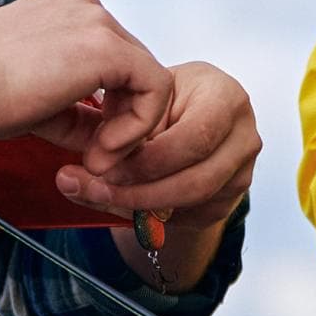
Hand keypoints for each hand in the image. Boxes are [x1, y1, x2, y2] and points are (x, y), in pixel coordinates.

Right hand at [0, 0, 170, 177]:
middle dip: (122, 120)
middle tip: (96, 157)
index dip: (109, 109)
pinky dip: (137, 125)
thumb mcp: (37, 99)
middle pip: (133, 70)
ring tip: (97, 157)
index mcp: (67, 13)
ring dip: (131, 127)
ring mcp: (99, 23)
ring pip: (149, 79)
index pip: (112, 63)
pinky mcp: (107, 47)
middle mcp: (87, 9)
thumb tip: (101, 141)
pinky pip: (153, 88)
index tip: (88, 144)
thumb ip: (75, 113)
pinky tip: (103, 147)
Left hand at [56, 61, 261, 291]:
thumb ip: (116, 128)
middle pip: (195, 182)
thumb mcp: (140, 97)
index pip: (194, 138)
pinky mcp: (229, 199)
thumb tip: (72, 176)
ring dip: (138, 207)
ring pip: (191, 206)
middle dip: (139, 192)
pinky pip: (188, 219)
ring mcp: (242, 172)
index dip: (147, 160)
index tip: (103, 163)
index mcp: (226, 97)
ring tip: (96, 194)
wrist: (186, 111)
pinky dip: (149, 216)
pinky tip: (120, 200)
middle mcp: (243, 136)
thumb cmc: (160, 97)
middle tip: (93, 188)